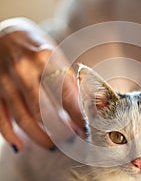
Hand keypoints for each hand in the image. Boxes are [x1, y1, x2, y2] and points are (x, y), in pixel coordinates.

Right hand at [0, 18, 84, 150]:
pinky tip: (20, 145)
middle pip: (43, 110)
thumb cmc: (35, 47)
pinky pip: (1, 119)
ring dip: (39, 137)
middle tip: (70, 141)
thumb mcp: (56, 56)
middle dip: (59, 131)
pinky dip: (10, 135)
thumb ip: (70, 82)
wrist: (3, 35)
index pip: (65, 94)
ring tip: (52, 145)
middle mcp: (23, 70)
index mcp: (44, 58)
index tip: (85, 130)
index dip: (76, 116)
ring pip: (23, 118)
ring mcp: (4, 82)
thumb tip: (93, 106)